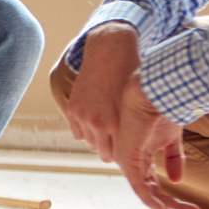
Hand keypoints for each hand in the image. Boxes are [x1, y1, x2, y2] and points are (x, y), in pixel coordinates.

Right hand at [68, 23, 139, 160]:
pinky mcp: (73, 110)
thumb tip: (129, 146)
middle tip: (117, 140)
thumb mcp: (135, 104)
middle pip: (102, 153)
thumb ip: (130, 126)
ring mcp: (83, 117)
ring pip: (89, 143)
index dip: (121, 153)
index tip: (126, 148)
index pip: (116, 156)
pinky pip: (77, 132)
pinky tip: (95, 119)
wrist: (110, 53)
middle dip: (109, 148)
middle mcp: (99, 124)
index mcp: (118, 124)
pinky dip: (85, 129)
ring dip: (97, 139)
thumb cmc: (130, 76)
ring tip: (107, 128)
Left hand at [117, 73, 202, 208]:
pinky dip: (153, 200)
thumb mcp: (171, 139)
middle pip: (152, 194)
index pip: (155, 186)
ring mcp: (130, 164)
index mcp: (142, 159)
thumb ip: (174, 159)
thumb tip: (177, 181)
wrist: (155, 93)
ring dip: (166, 208)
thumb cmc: (162, 109)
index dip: (171, 201)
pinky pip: (141, 188)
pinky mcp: (129, 161)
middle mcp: (133, 164)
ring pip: (148, 195)